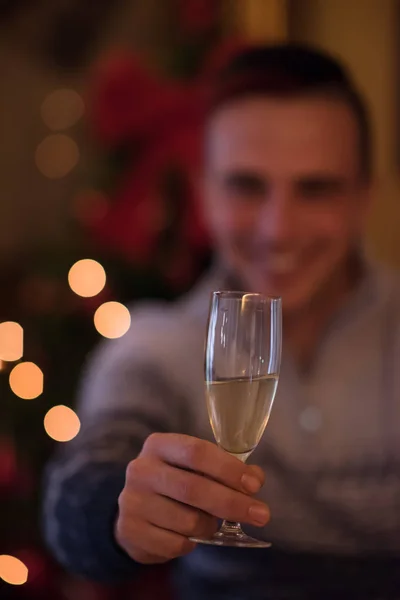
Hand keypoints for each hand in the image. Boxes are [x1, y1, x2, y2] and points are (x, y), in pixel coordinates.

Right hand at [115, 433, 268, 563]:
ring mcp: (132, 501)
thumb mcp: (195, 468)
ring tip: (211, 524)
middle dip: (232, 503)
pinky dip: (192, 543)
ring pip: (188, 520)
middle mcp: (141, 469)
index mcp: (159, 445)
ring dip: (210, 526)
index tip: (254, 485)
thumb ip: (226, 469)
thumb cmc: (173, 482)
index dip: (228, 468)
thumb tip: (255, 480)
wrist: (133, 512)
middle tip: (261, 514)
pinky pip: (176, 544)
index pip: (197, 452)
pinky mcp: (131, 531)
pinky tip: (188, 535)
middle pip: (194, 488)